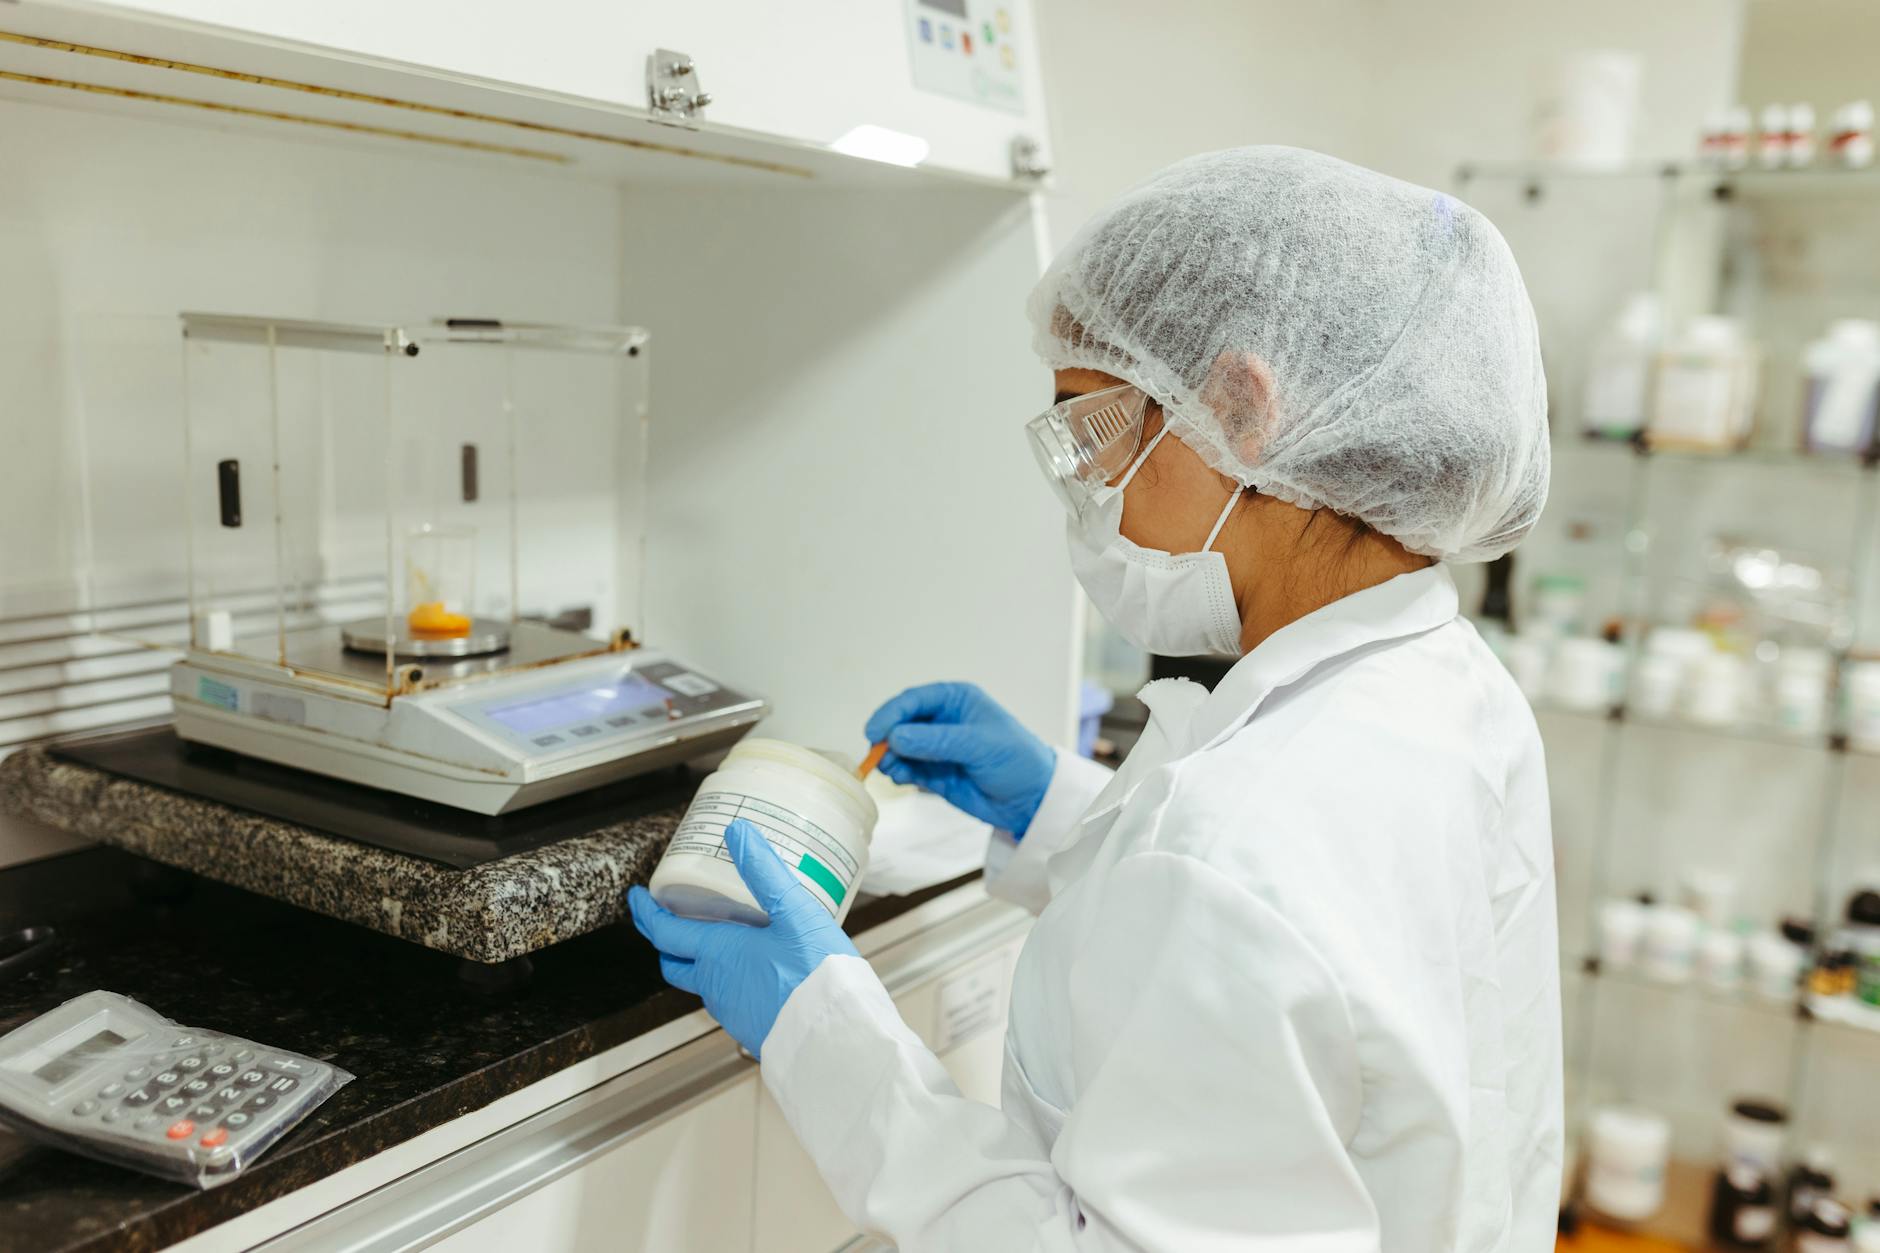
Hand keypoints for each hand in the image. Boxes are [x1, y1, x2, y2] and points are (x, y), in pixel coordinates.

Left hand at [628, 818, 858, 1058]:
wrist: (834, 1039)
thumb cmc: (815, 977)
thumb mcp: (794, 912)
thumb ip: (765, 871)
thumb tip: (737, 833)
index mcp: (717, 953)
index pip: (664, 932)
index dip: (646, 913)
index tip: (637, 898)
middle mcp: (714, 984)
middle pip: (673, 963)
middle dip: (664, 940)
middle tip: (665, 920)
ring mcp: (730, 1011)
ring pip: (701, 983)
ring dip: (698, 961)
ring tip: (716, 939)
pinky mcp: (751, 1028)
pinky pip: (727, 1000)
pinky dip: (727, 980)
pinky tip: (753, 970)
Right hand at [864, 682, 1054, 836]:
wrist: (1032, 800)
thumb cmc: (1017, 760)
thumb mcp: (979, 745)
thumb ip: (937, 741)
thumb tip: (896, 736)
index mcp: (956, 700)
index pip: (914, 700)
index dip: (892, 713)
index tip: (876, 732)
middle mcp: (942, 720)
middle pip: (901, 722)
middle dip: (887, 737)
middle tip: (877, 755)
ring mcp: (936, 748)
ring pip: (900, 747)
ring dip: (891, 757)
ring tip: (892, 770)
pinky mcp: (933, 773)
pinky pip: (907, 768)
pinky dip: (899, 772)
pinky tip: (901, 778)